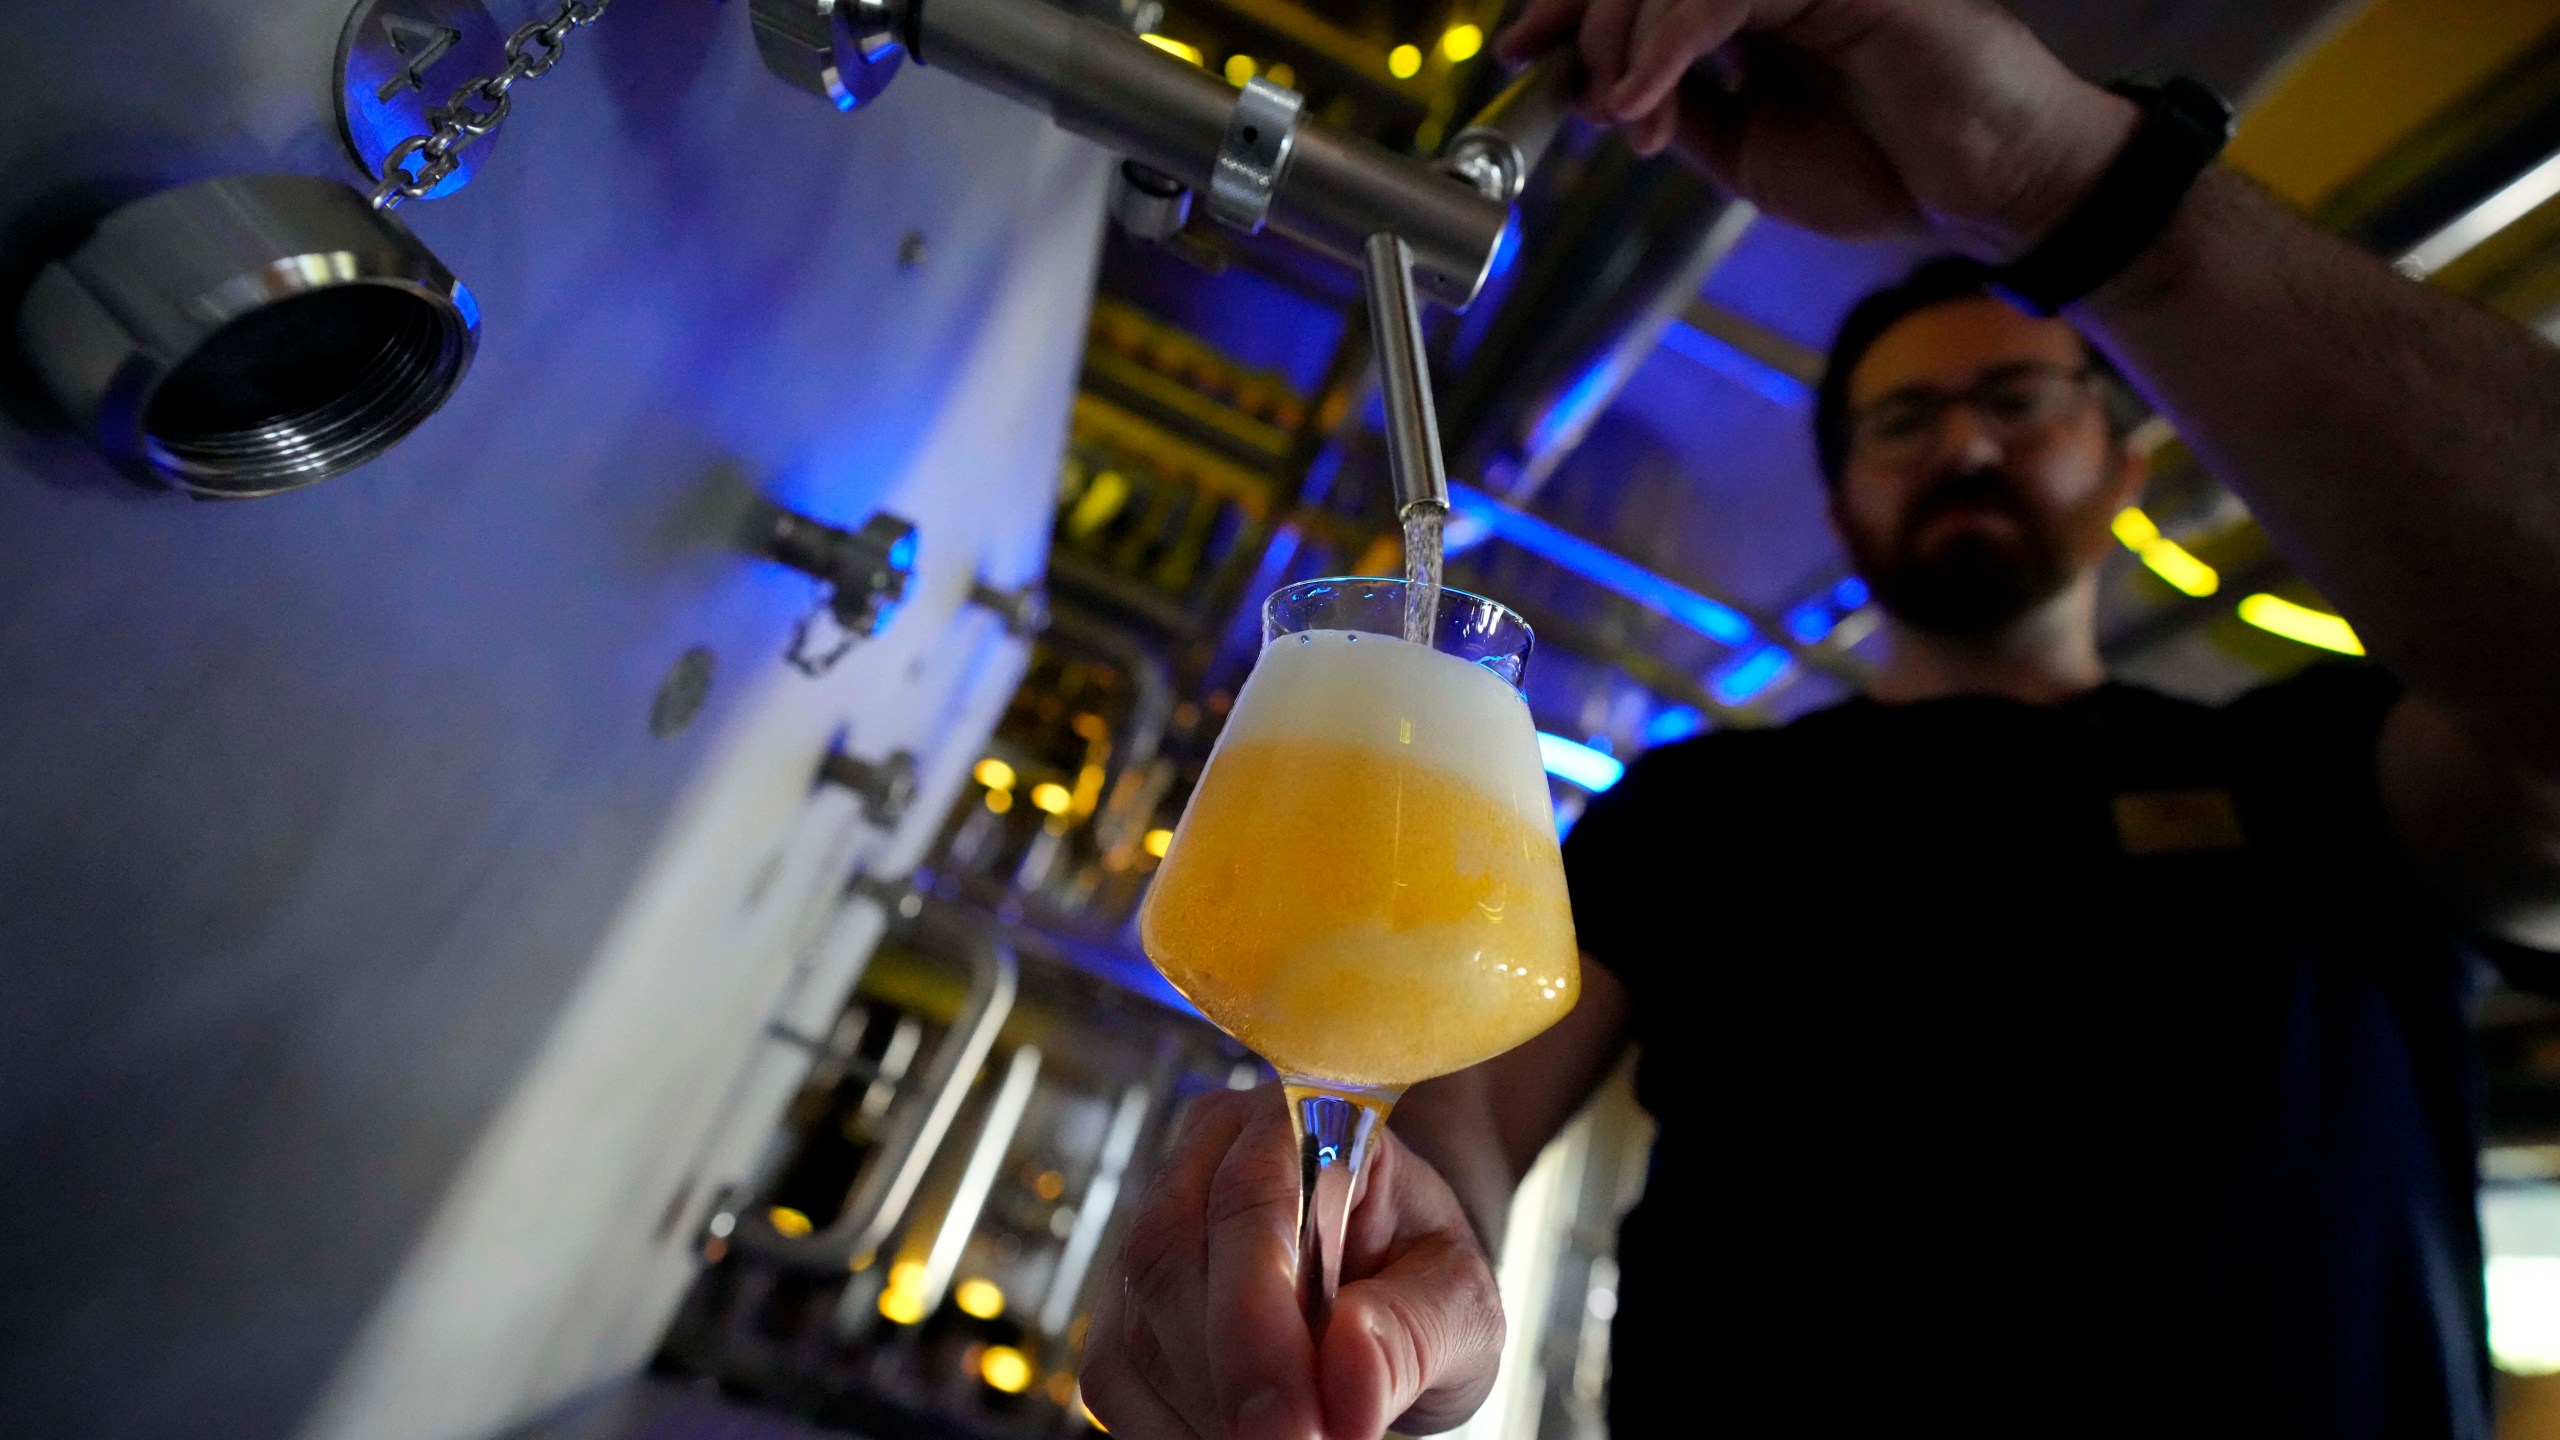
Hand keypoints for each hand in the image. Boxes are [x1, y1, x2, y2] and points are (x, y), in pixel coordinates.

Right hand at [1080, 1086, 1504, 1438]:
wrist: (1397, 1292)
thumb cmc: (1429, 1277)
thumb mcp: (1462, 1303)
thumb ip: (1414, 1332)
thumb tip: (1348, 1374)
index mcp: (1301, 1118)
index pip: (1248, 1202)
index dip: (1258, 1324)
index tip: (1298, 1428)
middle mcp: (1208, 1155)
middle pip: (1169, 1264)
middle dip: (1233, 1381)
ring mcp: (1153, 1226)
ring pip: (1134, 1331)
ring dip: (1207, 1413)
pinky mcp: (1126, 1304)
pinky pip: (1115, 1378)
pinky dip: (1173, 1432)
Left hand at [1496, 0, 2138, 254]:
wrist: (1986, 195)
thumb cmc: (1888, 168)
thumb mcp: (1744, 155)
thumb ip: (1678, 112)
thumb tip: (1599, 94)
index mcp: (1752, 1)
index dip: (1572, 6)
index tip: (1520, 50)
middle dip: (1584, 14)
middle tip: (1572, 88)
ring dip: (1624, 38)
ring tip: (1628, 113)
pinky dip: (1664, 40)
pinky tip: (1647, 96)